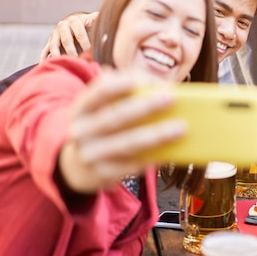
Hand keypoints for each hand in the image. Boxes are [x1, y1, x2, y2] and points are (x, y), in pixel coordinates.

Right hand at [40, 12, 98, 62]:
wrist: (75, 23)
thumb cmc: (88, 23)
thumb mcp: (94, 19)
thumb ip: (99, 20)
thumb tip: (106, 21)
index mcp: (74, 20)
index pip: (79, 32)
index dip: (85, 42)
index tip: (90, 51)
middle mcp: (62, 26)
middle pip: (66, 40)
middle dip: (73, 51)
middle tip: (79, 60)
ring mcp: (55, 34)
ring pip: (54, 46)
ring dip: (59, 56)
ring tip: (64, 64)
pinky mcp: (50, 42)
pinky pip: (45, 50)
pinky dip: (44, 57)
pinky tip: (45, 65)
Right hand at [58, 70, 184, 193]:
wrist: (76, 167)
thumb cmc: (100, 129)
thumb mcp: (101, 110)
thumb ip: (124, 96)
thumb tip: (159, 87)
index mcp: (81, 110)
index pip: (95, 94)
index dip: (113, 87)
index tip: (135, 81)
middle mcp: (81, 131)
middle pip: (113, 118)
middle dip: (143, 108)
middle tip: (170, 98)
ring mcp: (90, 155)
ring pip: (125, 144)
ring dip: (155, 135)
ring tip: (180, 129)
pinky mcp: (102, 174)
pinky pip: (130, 166)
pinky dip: (151, 158)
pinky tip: (170, 152)